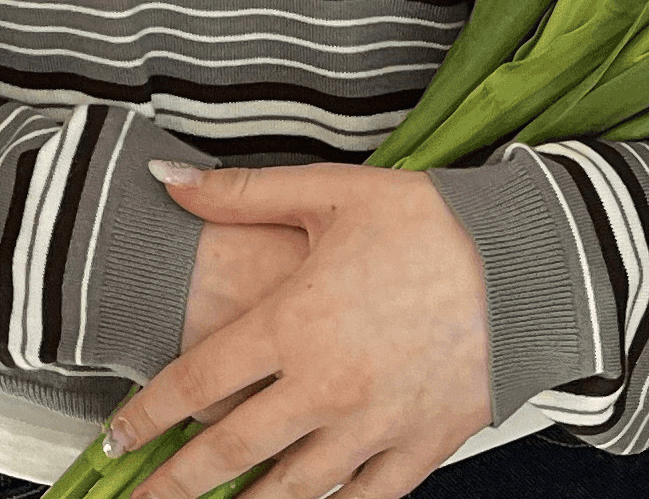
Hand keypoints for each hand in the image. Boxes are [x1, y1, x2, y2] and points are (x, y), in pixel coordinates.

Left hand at [101, 163, 491, 498]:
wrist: (531, 261)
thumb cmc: (429, 221)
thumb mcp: (329, 192)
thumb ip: (239, 194)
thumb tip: (165, 181)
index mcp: (293, 324)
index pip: (197, 383)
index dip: (148, 416)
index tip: (117, 438)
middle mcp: (326, 387)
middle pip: (231, 452)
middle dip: (176, 484)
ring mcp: (376, 425)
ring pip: (293, 489)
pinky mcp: (424, 446)